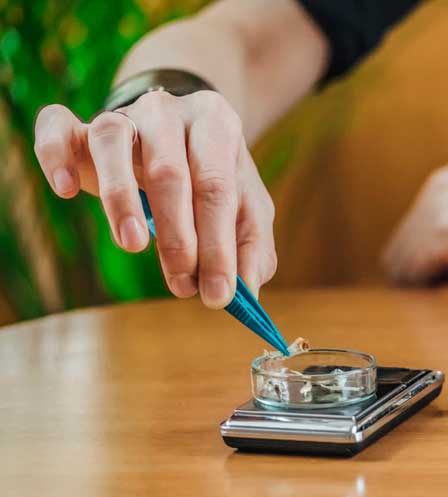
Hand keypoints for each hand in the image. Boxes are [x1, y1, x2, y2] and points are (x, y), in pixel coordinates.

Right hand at [33, 91, 276, 307]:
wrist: (179, 131)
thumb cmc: (214, 177)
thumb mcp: (246, 207)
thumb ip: (252, 246)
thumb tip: (246, 290)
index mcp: (217, 125)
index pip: (217, 189)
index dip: (219, 245)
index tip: (219, 294)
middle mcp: (170, 110)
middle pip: (170, 172)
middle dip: (177, 237)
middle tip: (183, 285)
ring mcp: (124, 114)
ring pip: (113, 144)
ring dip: (120, 200)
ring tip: (134, 246)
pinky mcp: (81, 125)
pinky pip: (57, 126)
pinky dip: (55, 155)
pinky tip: (66, 191)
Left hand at [382, 163, 447, 286]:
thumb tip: (416, 273)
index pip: (405, 236)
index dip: (417, 269)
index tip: (439, 287)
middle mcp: (439, 184)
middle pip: (396, 250)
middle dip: (416, 278)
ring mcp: (441, 204)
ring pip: (400, 263)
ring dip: (423, 286)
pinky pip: (414, 272)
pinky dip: (431, 288)